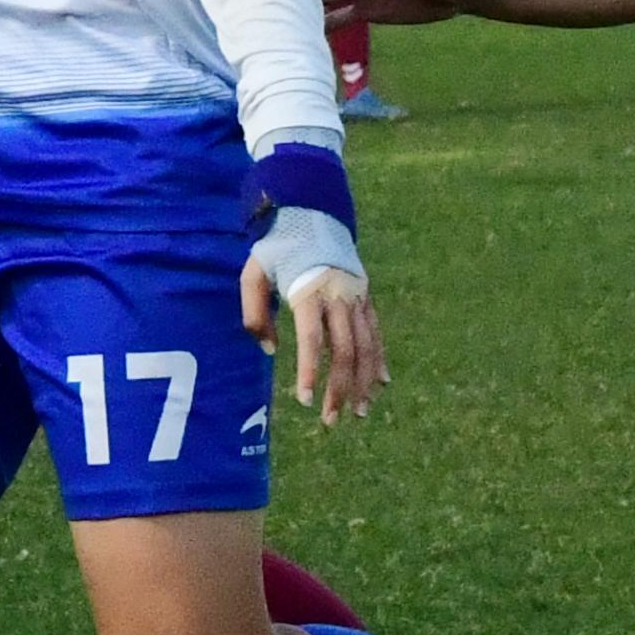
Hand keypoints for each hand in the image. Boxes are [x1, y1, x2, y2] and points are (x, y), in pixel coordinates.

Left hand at [239, 245, 387, 423]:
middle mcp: (339, 297)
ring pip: (367, 346)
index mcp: (309, 292)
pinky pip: (376, 333)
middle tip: (330, 419)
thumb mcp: (254, 274)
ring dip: (364, 382)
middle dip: (340, 388)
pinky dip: (379, 360)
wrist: (312, 214)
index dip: (311, 372)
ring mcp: (357, 297)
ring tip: (359, 412)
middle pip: (345, 350)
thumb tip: (271, 351)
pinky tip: (380, 384)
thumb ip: (255, 313)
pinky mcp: (366, 297)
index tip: (305, 400)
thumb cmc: (277, 248)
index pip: (313, 340)